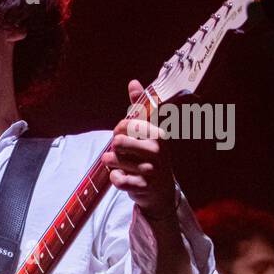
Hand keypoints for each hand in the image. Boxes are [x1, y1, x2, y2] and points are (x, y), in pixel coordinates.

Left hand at [101, 79, 176, 221]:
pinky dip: (115, 178)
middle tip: (122, 152)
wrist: (160, 190)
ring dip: (112, 162)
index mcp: (159, 134)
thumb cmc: (150, 155)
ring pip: (113, 159)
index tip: (125, 134)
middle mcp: (158, 151)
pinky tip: (125, 177)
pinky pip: (115, 178)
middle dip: (114, 147)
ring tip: (121, 164)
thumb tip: (133, 82)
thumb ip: (139, 107)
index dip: (119, 129)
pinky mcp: (142, 186)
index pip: (127, 123)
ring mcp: (151, 169)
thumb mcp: (147, 131)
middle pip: (118, 141)